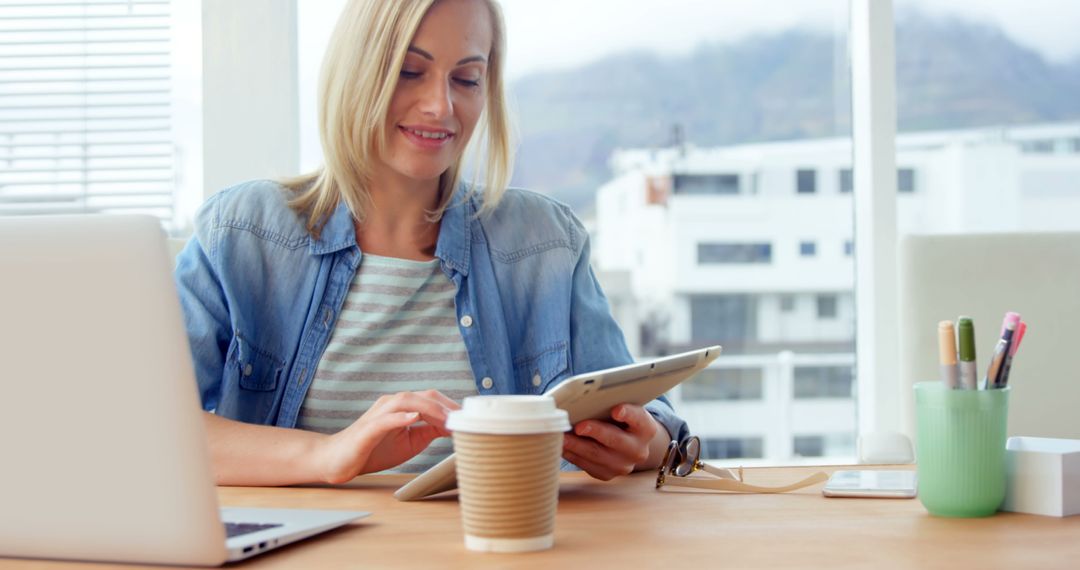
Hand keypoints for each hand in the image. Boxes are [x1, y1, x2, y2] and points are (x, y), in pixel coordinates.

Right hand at [316, 390, 459, 483]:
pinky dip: (400, 416)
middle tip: (465, 419)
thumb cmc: (373, 450)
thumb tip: (453, 426)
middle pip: (424, 395)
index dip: (452, 407)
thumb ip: (429, 430)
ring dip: (430, 409)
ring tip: (448, 419)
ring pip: (407, 401)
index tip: (470, 418)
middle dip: (446, 406)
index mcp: (402, 406)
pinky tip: (413, 418)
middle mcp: (391, 404)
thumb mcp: (410, 441)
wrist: (338, 460)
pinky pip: (385, 419)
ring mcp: (378, 414)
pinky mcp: (367, 429)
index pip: (432, 399)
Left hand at [562, 404, 669, 480]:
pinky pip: (587, 466)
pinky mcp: (607, 475)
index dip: (628, 414)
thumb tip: (587, 399)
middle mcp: (638, 450)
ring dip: (576, 446)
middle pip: (615, 440)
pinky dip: (573, 455)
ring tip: (562, 436)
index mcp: (646, 429)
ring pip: (597, 455)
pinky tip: (562, 446)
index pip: (639, 419)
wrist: (629, 443)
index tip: (616, 410)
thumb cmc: (621, 420)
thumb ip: (612, 404)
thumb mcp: (624, 409)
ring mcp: (623, 466)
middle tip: (578, 426)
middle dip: (595, 432)